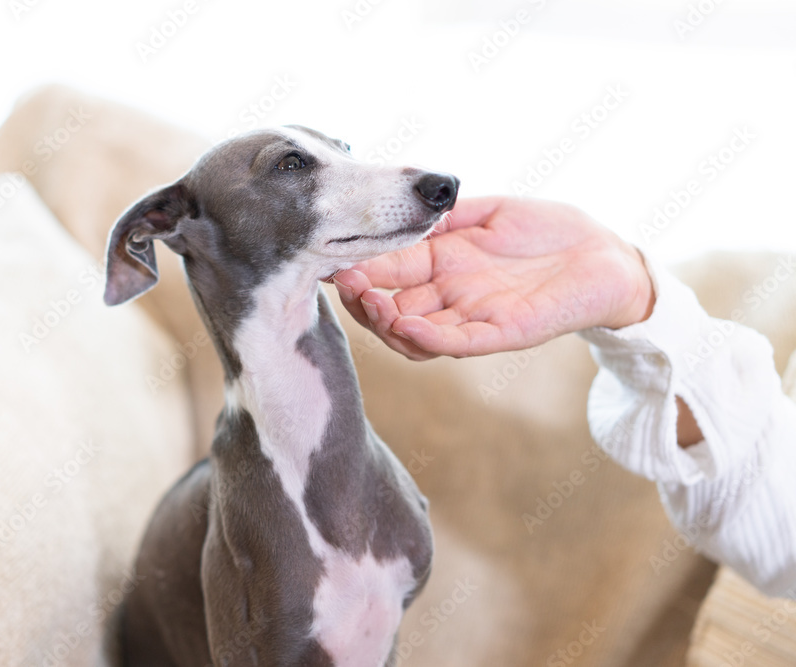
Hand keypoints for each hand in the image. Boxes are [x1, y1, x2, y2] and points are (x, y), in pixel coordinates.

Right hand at [331, 196, 654, 360]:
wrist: (607, 255)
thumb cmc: (552, 231)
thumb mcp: (490, 212)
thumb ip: (448, 216)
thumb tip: (402, 205)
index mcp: (443, 264)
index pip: (389, 270)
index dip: (359, 267)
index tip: (329, 257)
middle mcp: (451, 295)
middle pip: (392, 308)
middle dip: (363, 299)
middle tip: (343, 283)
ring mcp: (473, 316)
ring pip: (415, 333)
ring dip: (387, 322)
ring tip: (369, 302)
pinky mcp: (502, 332)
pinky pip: (458, 341)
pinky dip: (429, 337)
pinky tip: (406, 324)